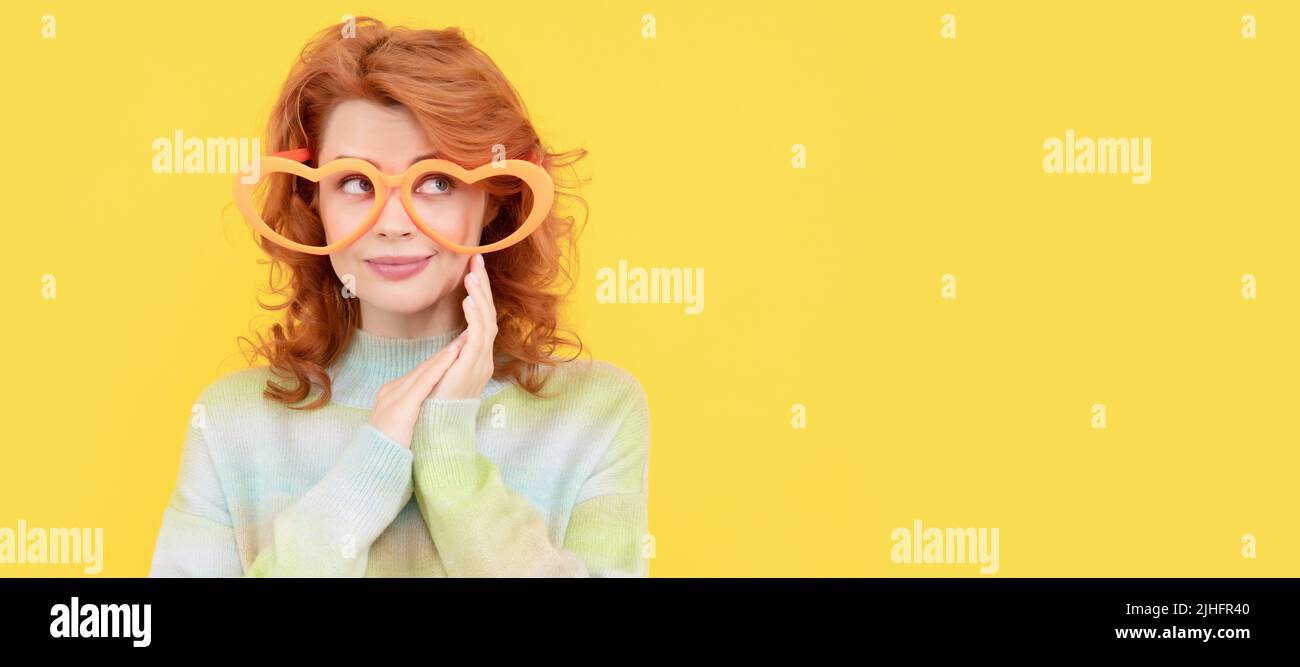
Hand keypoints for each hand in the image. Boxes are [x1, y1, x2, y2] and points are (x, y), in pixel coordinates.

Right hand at [367, 330, 467, 448]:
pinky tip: (453, 357)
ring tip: (463, 341)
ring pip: (424, 372)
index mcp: (390, 397)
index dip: (438, 362)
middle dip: (445, 354)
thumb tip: (423, 412)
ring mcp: (394, 398)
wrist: (370, 467)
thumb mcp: (398, 429)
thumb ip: (408, 415)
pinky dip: (439, 369)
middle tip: (464, 336)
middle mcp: (391, 392)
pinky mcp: (402, 407)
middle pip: (423, 369)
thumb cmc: (386, 454)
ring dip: (446, 355)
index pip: (419, 376)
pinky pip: (424, 384)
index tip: (455, 350)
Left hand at [429, 252, 497, 400]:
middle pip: (489, 314)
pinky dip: (475, 318)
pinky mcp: (472, 368)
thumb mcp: (445, 371)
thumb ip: (454, 354)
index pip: (482, 318)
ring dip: (480, 297)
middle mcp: (483, 357)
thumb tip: (460, 338)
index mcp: (478, 356)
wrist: (434, 427)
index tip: (474, 269)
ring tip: (472, 276)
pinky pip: (478, 338)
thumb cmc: (435, 401)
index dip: (480, 293)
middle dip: (483, 287)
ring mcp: (480, 363)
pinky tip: (469, 301)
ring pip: (486, 322)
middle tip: (477, 260)